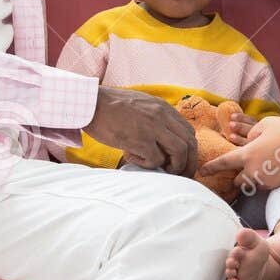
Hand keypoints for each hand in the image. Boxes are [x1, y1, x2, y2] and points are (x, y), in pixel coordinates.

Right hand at [84, 87, 199, 175]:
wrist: (89, 103)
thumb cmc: (109, 107)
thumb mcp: (139, 104)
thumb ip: (155, 117)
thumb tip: (164, 139)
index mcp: (162, 108)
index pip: (188, 131)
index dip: (189, 150)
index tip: (182, 162)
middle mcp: (161, 116)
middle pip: (190, 143)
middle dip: (188, 163)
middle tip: (180, 175)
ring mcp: (152, 127)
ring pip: (179, 152)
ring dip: (174, 167)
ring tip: (160, 170)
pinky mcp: (139, 139)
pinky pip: (156, 160)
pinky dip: (149, 165)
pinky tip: (134, 158)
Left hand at [200, 115, 279, 190]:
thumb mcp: (265, 124)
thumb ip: (251, 132)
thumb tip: (247, 141)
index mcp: (247, 155)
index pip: (223, 163)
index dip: (211, 167)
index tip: (201, 171)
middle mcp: (253, 171)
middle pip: (237, 180)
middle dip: (238, 174)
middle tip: (245, 166)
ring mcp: (264, 180)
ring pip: (251, 183)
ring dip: (252, 176)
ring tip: (263, 165)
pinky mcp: (275, 185)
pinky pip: (264, 183)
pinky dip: (265, 177)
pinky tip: (273, 167)